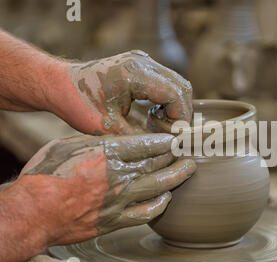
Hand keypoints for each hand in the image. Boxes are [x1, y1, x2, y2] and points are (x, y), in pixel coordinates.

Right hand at [17, 133, 195, 244]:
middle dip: (178, 156)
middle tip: (189, 151)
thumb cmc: (47, 174)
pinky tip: (166, 198)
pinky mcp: (116, 220)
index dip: (166, 141)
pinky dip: (160, 204)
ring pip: (159, 187)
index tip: (176, 138)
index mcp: (109, 153)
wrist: (34, 212)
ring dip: (177, 177)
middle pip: (159, 164)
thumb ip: (99, 143)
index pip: (148, 144)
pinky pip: (147, 213)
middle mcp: (120, 176)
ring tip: (188, 170)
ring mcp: (121, 200)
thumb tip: (117, 141)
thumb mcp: (70, 144)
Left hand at [54, 50, 192, 134]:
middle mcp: (142, 62)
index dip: (181, 118)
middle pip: (182, 87)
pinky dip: (166, 101)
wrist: (59, 85)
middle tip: (170, 135)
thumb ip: (140, 139)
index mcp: (135, 73)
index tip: (176, 138)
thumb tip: (167, 151)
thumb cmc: (77, 105)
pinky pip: (166, 83)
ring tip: (158, 127)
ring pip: (177, 84)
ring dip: (175, 108)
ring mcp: (143, 61)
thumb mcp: (108, 129)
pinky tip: (152, 116)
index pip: (176, 94)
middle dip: (181, 114)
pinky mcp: (141, 65)